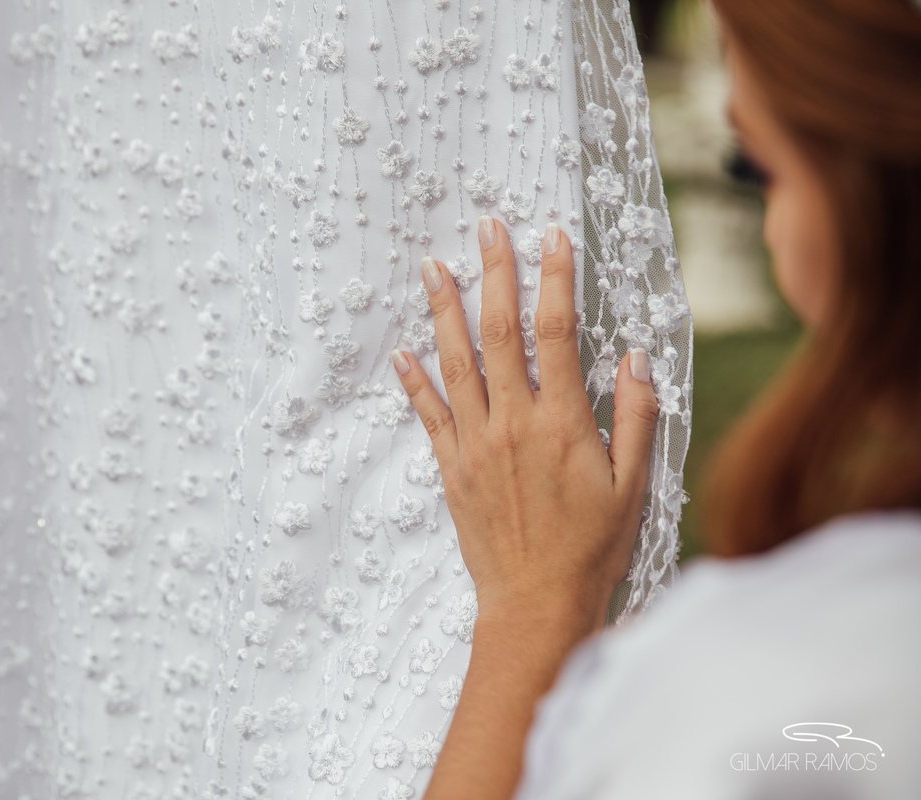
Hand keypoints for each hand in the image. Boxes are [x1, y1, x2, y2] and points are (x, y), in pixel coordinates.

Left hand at [392, 217, 659, 627]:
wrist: (536, 603)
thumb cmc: (592, 547)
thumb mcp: (634, 483)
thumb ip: (639, 415)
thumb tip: (636, 354)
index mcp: (563, 422)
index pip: (557, 332)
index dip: (555, 279)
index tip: (552, 237)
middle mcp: (513, 422)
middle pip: (500, 332)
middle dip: (494, 274)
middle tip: (487, 228)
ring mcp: (475, 443)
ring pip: (456, 363)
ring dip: (444, 311)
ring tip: (432, 267)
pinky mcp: (451, 467)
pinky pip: (428, 414)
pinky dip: (413, 380)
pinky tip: (401, 350)